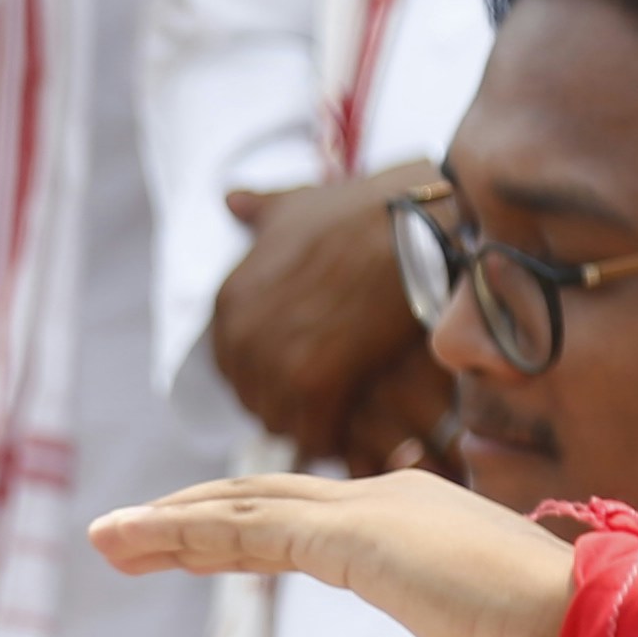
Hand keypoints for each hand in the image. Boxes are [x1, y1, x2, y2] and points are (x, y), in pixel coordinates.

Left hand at [88, 463, 583, 636]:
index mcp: (405, 532)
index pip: (292, 525)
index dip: (224, 536)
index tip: (164, 552)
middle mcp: (386, 504)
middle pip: (258, 504)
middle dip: (182, 522)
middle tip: (112, 539)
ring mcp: (375, 511)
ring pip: (246, 508)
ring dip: (170, 524)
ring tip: (104, 537)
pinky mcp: (363, 536)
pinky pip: (256, 529)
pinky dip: (192, 532)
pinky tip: (141, 542)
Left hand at [208, 173, 441, 463]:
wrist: (408, 227)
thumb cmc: (359, 212)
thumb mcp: (293, 205)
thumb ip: (257, 211)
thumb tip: (229, 198)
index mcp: (229, 301)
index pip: (232, 364)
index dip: (266, 372)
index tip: (299, 373)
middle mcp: (241, 336)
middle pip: (254, 399)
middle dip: (286, 403)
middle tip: (326, 402)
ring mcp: (274, 362)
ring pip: (282, 422)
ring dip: (310, 425)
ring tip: (343, 417)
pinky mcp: (314, 384)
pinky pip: (315, 434)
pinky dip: (335, 438)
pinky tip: (359, 429)